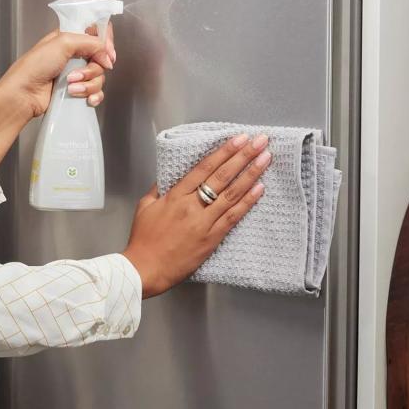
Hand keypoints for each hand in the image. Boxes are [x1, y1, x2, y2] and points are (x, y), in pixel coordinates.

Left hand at [0, 22, 116, 118]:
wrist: (23, 95)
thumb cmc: (34, 67)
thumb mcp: (63, 43)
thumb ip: (91, 42)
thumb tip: (107, 56)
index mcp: (69, 38)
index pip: (97, 33)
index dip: (105, 43)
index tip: (107, 54)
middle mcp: (74, 55)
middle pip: (101, 59)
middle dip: (92, 69)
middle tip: (76, 74)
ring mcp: (75, 74)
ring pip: (99, 77)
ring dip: (89, 85)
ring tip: (71, 88)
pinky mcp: (76, 91)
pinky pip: (96, 92)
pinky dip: (93, 96)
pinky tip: (85, 99)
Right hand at [122, 133, 271, 298]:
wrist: (146, 269)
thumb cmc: (143, 240)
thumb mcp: (144, 207)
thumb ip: (159, 189)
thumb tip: (169, 177)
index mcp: (175, 196)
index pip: (204, 168)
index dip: (224, 151)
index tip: (238, 139)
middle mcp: (192, 206)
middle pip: (222, 176)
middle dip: (243, 156)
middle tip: (259, 141)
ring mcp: (204, 223)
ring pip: (232, 194)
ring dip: (251, 174)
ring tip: (265, 159)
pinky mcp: (212, 238)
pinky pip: (234, 216)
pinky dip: (248, 202)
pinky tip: (259, 189)